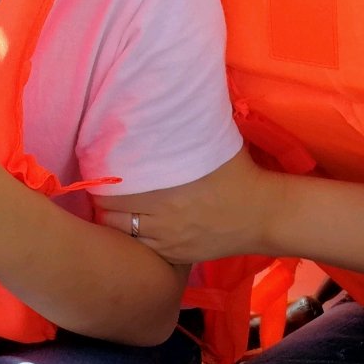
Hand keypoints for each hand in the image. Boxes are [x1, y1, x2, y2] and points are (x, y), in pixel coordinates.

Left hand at [96, 149, 284, 263]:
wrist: (262, 213)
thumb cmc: (236, 172)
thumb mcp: (208, 145)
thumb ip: (179, 134)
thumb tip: (158, 106)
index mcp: (164, 188)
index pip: (112, 190)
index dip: (102, 181)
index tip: (100, 171)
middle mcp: (160, 218)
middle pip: (111, 214)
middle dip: (105, 202)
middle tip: (105, 190)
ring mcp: (167, 241)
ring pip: (123, 236)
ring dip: (116, 223)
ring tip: (116, 210)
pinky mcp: (175, 256)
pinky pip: (142, 250)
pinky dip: (134, 240)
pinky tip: (136, 228)